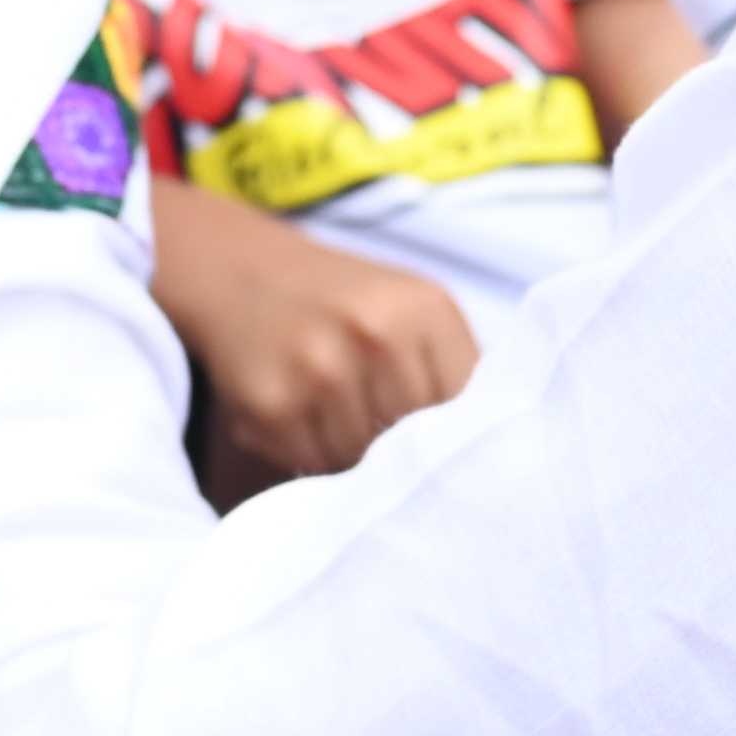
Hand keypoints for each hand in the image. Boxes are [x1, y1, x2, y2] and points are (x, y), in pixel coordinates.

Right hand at [153, 186, 477, 488]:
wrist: (244, 272)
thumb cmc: (345, 303)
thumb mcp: (413, 311)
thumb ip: (453, 370)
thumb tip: (491, 454)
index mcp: (425, 309)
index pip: (467, 410)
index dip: (458, 440)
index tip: (450, 454)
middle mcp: (374, 333)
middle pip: (416, 443)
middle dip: (403, 452)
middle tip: (384, 438)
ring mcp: (319, 369)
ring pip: (365, 461)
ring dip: (355, 458)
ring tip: (338, 418)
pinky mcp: (271, 404)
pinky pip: (313, 464)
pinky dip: (311, 455)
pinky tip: (303, 419)